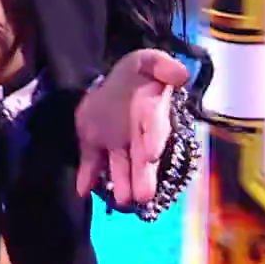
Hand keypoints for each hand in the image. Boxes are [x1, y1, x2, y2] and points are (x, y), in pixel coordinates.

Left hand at [74, 49, 191, 206]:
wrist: (111, 79)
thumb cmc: (135, 75)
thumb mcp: (147, 63)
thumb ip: (162, 66)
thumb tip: (181, 74)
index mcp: (150, 113)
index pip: (154, 128)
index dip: (153, 140)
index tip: (152, 154)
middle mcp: (137, 135)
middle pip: (141, 158)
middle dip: (142, 175)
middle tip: (143, 196)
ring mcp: (116, 143)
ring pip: (121, 165)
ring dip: (121, 182)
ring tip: (123, 200)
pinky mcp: (94, 144)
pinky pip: (91, 162)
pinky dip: (87, 177)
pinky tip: (83, 189)